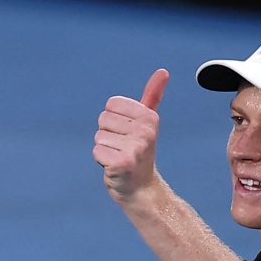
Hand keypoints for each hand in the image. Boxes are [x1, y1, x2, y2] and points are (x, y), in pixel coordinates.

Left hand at [92, 69, 169, 203]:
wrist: (142, 189)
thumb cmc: (140, 153)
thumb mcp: (147, 122)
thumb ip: (153, 96)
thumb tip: (163, 71)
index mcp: (149, 117)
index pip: (111, 104)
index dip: (113, 120)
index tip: (126, 134)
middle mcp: (145, 131)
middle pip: (103, 120)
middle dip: (108, 135)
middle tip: (123, 149)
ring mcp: (135, 147)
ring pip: (98, 136)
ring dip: (104, 149)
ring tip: (120, 158)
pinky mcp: (122, 162)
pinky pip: (97, 151)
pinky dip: (102, 162)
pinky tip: (115, 168)